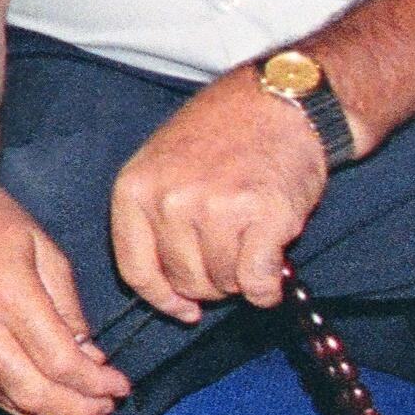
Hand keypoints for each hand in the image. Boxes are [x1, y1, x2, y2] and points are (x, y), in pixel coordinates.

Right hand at [0, 154, 128, 414]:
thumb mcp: (45, 249)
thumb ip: (68, 307)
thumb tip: (88, 357)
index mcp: (7, 289)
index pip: (59, 358)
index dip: (95, 383)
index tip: (120, 387)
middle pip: (30, 387)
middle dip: (75, 410)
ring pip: (3, 394)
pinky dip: (13, 406)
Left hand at [107, 74, 326, 325]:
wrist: (278, 104)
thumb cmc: (221, 138)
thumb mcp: (162, 165)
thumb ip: (154, 221)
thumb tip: (168, 295)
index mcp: (135, 188)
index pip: (136, 270)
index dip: (163, 299)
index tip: (183, 309)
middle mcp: (170, 200)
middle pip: (184, 282)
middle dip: (209, 283)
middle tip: (230, 254)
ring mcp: (216, 209)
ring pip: (223, 285)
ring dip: (241, 278)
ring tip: (251, 241)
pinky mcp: (264, 218)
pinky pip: (258, 283)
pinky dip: (269, 287)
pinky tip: (273, 264)